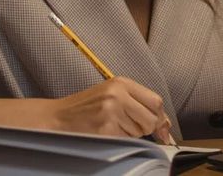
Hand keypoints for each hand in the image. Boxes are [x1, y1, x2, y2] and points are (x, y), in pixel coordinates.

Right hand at [43, 76, 172, 143]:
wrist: (58, 117)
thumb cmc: (86, 107)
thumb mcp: (112, 94)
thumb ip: (137, 102)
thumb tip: (165, 125)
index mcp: (121, 83)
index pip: (155, 100)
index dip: (160, 117)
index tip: (162, 128)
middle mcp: (118, 94)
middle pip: (151, 118)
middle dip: (146, 128)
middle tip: (129, 126)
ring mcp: (111, 112)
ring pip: (139, 132)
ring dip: (130, 134)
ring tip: (112, 126)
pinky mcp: (105, 129)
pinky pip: (126, 140)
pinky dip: (120, 140)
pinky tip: (106, 133)